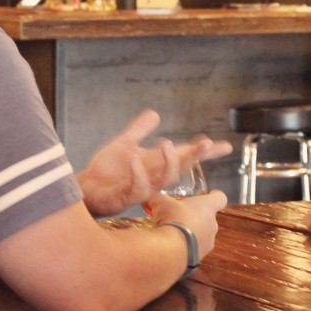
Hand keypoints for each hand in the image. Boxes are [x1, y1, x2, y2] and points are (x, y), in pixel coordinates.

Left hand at [78, 110, 232, 215]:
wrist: (85, 188)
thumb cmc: (106, 171)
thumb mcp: (124, 144)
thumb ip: (138, 131)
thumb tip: (155, 114)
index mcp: (156, 163)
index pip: (185, 155)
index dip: (204, 152)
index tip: (225, 146)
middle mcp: (154, 176)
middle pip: (182, 167)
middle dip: (195, 156)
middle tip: (207, 144)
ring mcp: (143, 187)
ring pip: (165, 179)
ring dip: (169, 162)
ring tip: (165, 143)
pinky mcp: (127, 197)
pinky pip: (138, 187)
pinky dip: (137, 173)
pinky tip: (134, 159)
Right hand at [145, 190, 227, 258]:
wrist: (171, 251)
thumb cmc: (172, 219)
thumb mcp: (161, 203)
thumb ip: (156, 198)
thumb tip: (146, 196)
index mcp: (207, 207)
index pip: (220, 197)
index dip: (214, 195)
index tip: (207, 194)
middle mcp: (213, 224)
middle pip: (209, 217)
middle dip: (197, 216)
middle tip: (181, 215)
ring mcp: (208, 243)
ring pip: (203, 234)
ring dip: (192, 233)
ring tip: (174, 233)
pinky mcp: (200, 258)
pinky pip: (195, 249)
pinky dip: (187, 247)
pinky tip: (172, 246)